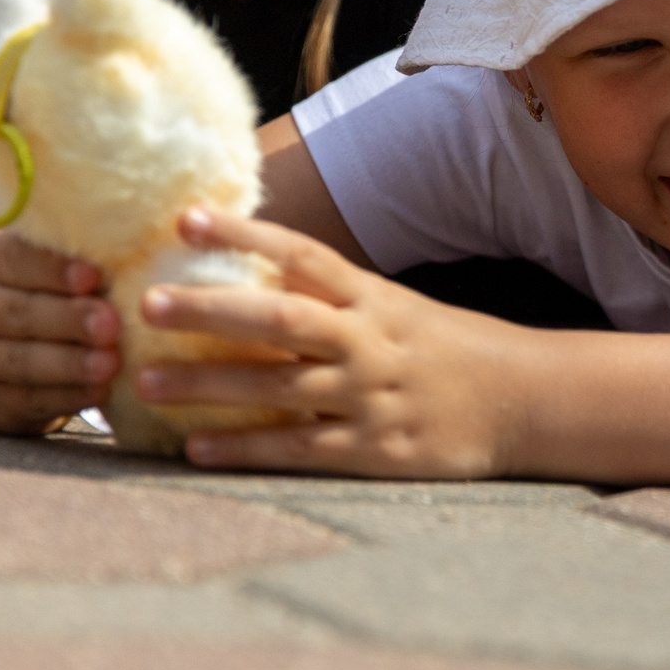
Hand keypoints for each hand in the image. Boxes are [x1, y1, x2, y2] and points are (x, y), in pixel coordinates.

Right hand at [0, 229, 119, 432]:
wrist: (13, 345)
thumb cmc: (60, 293)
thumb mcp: (68, 267)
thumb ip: (93, 257)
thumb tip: (144, 250)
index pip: (13, 259)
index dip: (52, 268)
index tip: (94, 275)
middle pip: (18, 312)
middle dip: (68, 319)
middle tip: (112, 324)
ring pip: (21, 361)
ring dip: (69, 365)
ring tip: (111, 364)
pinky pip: (28, 400)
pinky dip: (67, 397)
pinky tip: (100, 392)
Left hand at [135, 209, 522, 477]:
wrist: (527, 402)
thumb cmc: (452, 351)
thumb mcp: (399, 310)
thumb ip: (334, 298)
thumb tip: (254, 274)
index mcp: (375, 301)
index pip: (303, 258)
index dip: (245, 236)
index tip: (186, 219)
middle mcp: (370, 345)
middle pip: (279, 322)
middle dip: (209, 311)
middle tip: (146, 303)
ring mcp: (372, 398)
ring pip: (278, 388)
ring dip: (207, 385)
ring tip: (143, 381)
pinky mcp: (376, 450)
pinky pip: (299, 449)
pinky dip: (245, 448)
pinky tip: (196, 449)